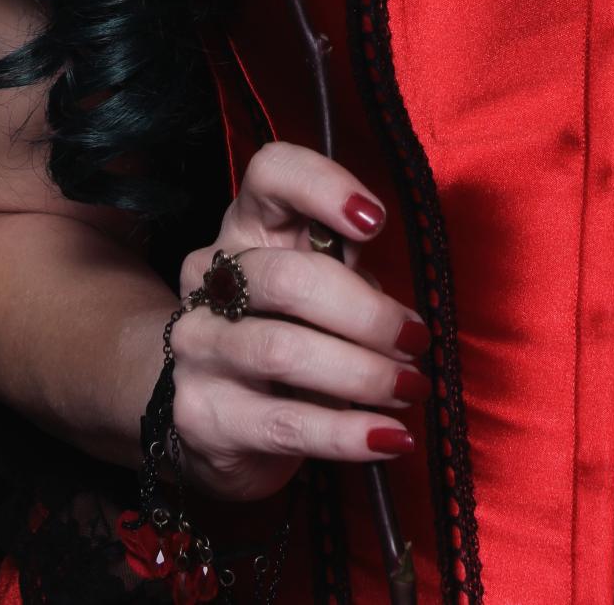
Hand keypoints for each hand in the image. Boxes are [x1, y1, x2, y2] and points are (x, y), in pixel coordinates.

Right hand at [169, 142, 429, 502]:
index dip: (323, 186)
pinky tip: (390, 439)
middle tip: (415, 340)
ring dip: (364, 374)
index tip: (375, 222)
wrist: (212, 418)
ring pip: (285, 351)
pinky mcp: (202, 416)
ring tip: (409, 388)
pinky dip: (348, 433)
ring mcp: (198, 346)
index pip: (270, 174)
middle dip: (366, 313)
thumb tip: (406, 316)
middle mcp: (209, 278)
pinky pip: (287, 423)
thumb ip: (350, 278)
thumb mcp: (320, 289)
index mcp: (247, 228)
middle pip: (288, 278)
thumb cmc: (286, 333)